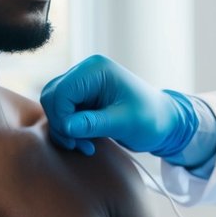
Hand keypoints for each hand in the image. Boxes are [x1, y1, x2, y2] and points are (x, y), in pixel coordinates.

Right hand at [39, 55, 193, 155]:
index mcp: (95, 70)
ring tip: (85, 146)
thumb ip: (94, 123)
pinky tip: (86, 142)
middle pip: (52, 97)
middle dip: (61, 124)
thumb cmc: (150, 118)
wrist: (163, 122)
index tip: (75, 139)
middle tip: (79, 145)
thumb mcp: (125, 123)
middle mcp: (85, 72)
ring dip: (65, 130)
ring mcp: (83, 85)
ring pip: (54, 107)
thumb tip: (65, 126)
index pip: (60, 91)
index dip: (61, 118)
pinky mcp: (82, 99)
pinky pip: (63, 114)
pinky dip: (69, 131)